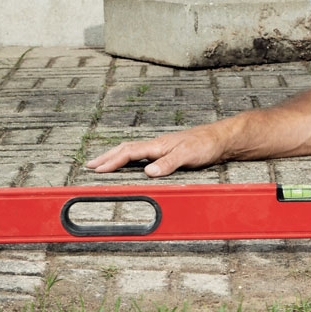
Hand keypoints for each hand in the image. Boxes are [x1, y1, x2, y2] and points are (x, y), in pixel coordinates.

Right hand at [86, 124, 227, 176]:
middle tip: (90, 165)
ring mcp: (161, 148)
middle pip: (125, 149)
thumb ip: (168, 163)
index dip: (111, 161)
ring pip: (132, 151)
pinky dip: (129, 159)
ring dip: (115, 157)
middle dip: (106, 157)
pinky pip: (141, 154)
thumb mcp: (188, 155)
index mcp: (158, 145)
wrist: (220, 139)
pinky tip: (129, 164)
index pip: (129, 152)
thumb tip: (148, 172)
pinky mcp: (167, 152)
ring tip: (102, 164)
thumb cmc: (206, 145)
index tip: (96, 169)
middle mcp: (157, 145)